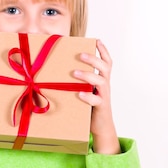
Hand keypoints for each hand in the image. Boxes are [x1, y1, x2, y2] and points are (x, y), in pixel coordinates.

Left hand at [74, 39, 120, 154]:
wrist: (101, 127)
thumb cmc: (89, 107)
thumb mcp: (85, 91)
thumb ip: (78, 82)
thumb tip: (60, 71)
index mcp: (102, 80)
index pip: (107, 62)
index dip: (104, 51)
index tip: (97, 40)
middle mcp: (105, 86)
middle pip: (105, 68)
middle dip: (94, 59)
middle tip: (81, 55)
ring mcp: (104, 96)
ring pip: (101, 81)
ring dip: (88, 75)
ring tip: (75, 72)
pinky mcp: (101, 107)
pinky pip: (96, 100)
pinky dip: (88, 96)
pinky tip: (80, 93)